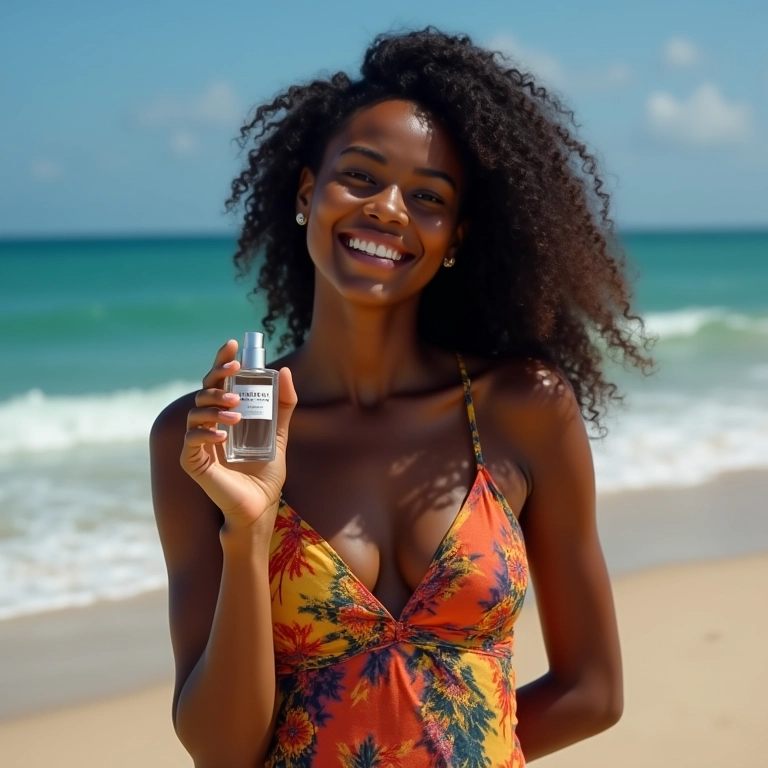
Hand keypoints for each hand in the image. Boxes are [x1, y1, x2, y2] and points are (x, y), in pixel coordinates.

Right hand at [180, 339, 297, 530]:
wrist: (260, 506)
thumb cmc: (265, 471)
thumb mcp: (279, 433)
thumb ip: (283, 405)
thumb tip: (284, 371)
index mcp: (226, 415)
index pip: (218, 382)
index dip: (221, 361)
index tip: (232, 345)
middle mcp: (210, 425)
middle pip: (204, 391)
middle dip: (217, 378)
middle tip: (235, 373)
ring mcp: (198, 443)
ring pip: (195, 413)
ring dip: (215, 407)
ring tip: (237, 413)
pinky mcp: (193, 462)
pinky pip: (191, 441)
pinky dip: (205, 434)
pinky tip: (223, 435)